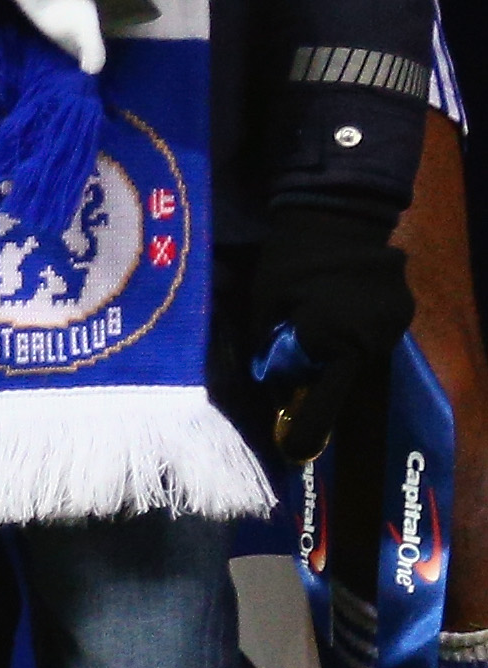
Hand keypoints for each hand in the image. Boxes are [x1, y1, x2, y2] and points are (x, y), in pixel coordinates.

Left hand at [248, 196, 413, 459]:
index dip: (308, 427)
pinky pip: (371, 339)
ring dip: (335, 355)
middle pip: (341, 380)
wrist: (339, 214)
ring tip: (316, 326)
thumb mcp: (263, 309)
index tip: (296, 453)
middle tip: (296, 359)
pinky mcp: (404, 314)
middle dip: (317, 379)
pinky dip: (352, 335)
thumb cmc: (289, 261)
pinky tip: (338, 313)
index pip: (323, 401)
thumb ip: (270, 351)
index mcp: (335, 342)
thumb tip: (274, 386)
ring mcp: (394, 328)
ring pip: (357, 361)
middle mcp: (371, 342)